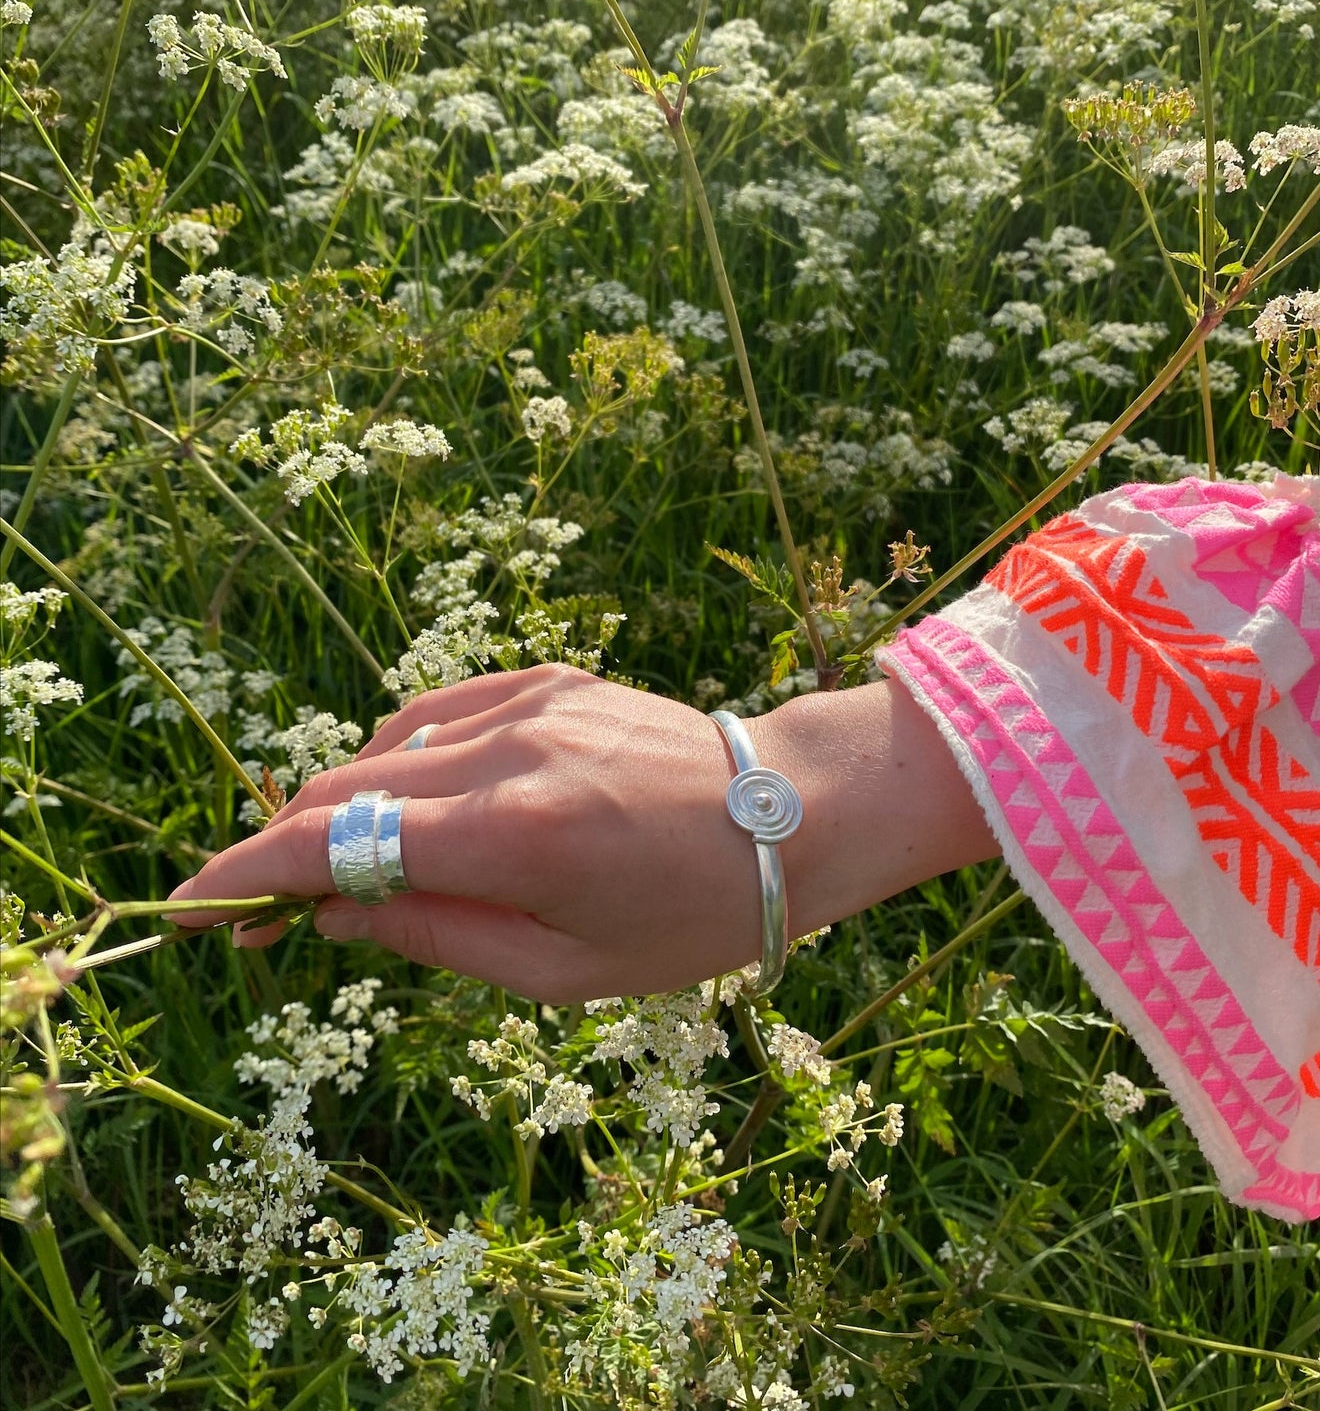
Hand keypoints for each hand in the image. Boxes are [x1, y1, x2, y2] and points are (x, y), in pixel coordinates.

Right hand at [168, 664, 996, 1001]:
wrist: (793, 815)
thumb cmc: (692, 915)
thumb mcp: (566, 970)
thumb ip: (438, 937)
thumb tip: (334, 912)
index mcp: (513, 835)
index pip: (335, 842)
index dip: (250, 874)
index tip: (199, 906)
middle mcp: (508, 750)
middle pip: (344, 788)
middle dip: (290, 849)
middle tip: (273, 911)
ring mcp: (528, 700)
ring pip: (384, 746)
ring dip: (347, 805)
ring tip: (365, 866)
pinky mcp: (548, 677)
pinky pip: (437, 712)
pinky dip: (402, 757)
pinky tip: (414, 801)